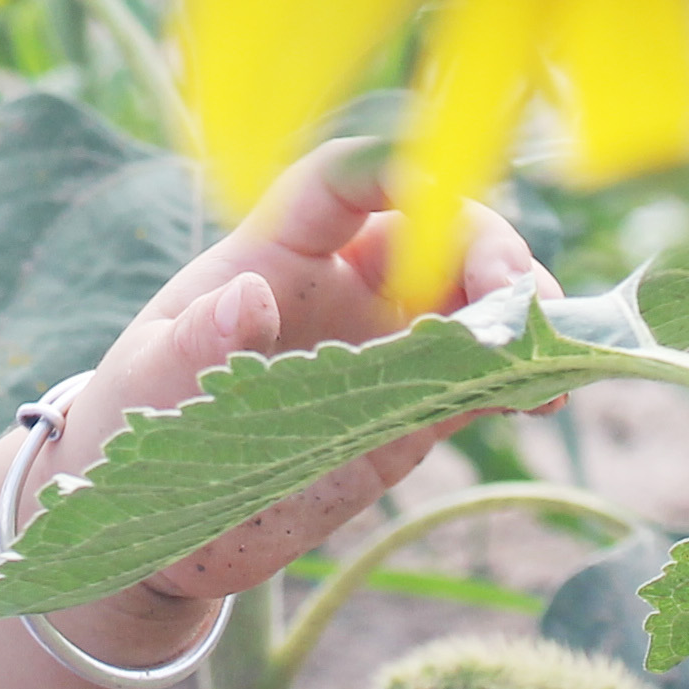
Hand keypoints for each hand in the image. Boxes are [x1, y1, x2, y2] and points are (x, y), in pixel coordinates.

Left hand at [31, 143, 548, 637]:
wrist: (157, 522)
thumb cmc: (137, 420)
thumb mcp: (147, 383)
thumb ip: (192, 343)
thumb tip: (245, 297)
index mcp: (275, 251)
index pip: (343, 181)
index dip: (392, 166)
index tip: (437, 185)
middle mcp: (344, 283)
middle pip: (436, 229)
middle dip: (487, 251)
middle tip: (518, 304)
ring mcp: (386, 345)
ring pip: (475, 300)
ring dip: (522, 312)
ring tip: (551, 355)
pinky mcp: (413, 413)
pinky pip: (481, 378)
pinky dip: (521, 378)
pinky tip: (546, 394)